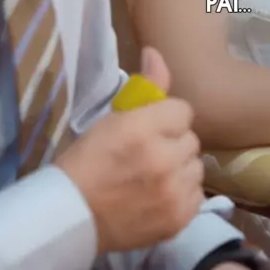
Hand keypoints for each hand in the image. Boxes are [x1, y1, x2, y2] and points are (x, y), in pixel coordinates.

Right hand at [55, 47, 204, 253]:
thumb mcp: (113, 118)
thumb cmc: (88, 162)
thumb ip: (146, 87)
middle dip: (174, 143)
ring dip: (181, 169)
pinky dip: (183, 195)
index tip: (153, 128)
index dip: (168, 118)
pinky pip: (197, 195)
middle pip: (191, 139)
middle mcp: (162, 158)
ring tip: (157, 176)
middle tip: (152, 153)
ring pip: (196, 167)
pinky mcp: (178, 217)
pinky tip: (162, 196)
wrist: (73, 217)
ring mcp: (172, 190)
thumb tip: (156, 52)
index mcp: (142, 128)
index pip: (182, 110)